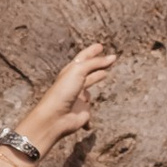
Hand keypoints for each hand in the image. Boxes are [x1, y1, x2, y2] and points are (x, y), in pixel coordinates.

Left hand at [19, 38, 115, 159]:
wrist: (55, 117)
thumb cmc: (63, 92)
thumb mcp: (78, 71)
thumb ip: (95, 63)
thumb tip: (111, 57)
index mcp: (70, 72)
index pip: (83, 58)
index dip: (92, 52)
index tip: (100, 46)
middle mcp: (74, 84)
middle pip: (88, 72)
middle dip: (97, 65)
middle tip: (108, 61)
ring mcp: (77, 99)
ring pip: (88, 90)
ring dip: (94, 82)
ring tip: (103, 75)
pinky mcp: (82, 114)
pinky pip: (88, 114)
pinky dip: (89, 117)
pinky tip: (90, 120)